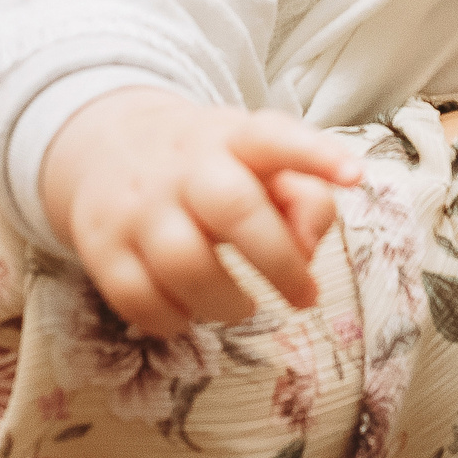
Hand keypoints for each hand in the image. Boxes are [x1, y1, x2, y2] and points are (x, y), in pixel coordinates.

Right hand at [42, 89, 362, 336]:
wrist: (106, 143)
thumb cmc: (209, 164)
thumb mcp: (258, 161)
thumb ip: (303, 195)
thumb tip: (308, 249)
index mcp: (232, 137)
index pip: (274, 136)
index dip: (316, 155)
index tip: (355, 174)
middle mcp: (184, 166)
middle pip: (235, 209)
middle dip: (278, 262)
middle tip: (306, 297)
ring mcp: (138, 205)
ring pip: (185, 265)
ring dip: (226, 304)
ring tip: (243, 307)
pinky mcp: (101, 245)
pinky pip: (138, 299)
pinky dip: (172, 321)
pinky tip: (189, 314)